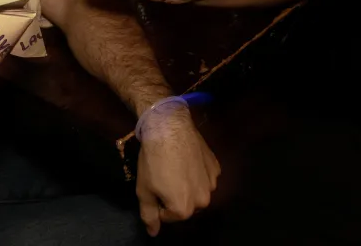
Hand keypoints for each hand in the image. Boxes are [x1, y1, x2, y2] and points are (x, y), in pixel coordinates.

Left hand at [135, 109, 219, 236]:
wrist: (169, 127)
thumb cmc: (153, 161)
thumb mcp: (144, 190)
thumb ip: (149, 215)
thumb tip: (153, 233)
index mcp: (184, 209)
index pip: (167, 216)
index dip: (157, 202)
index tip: (153, 185)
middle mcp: (203, 201)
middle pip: (184, 206)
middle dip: (174, 196)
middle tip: (163, 177)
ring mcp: (212, 183)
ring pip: (196, 191)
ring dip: (187, 185)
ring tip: (175, 167)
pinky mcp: (216, 166)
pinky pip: (205, 177)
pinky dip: (197, 173)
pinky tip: (187, 160)